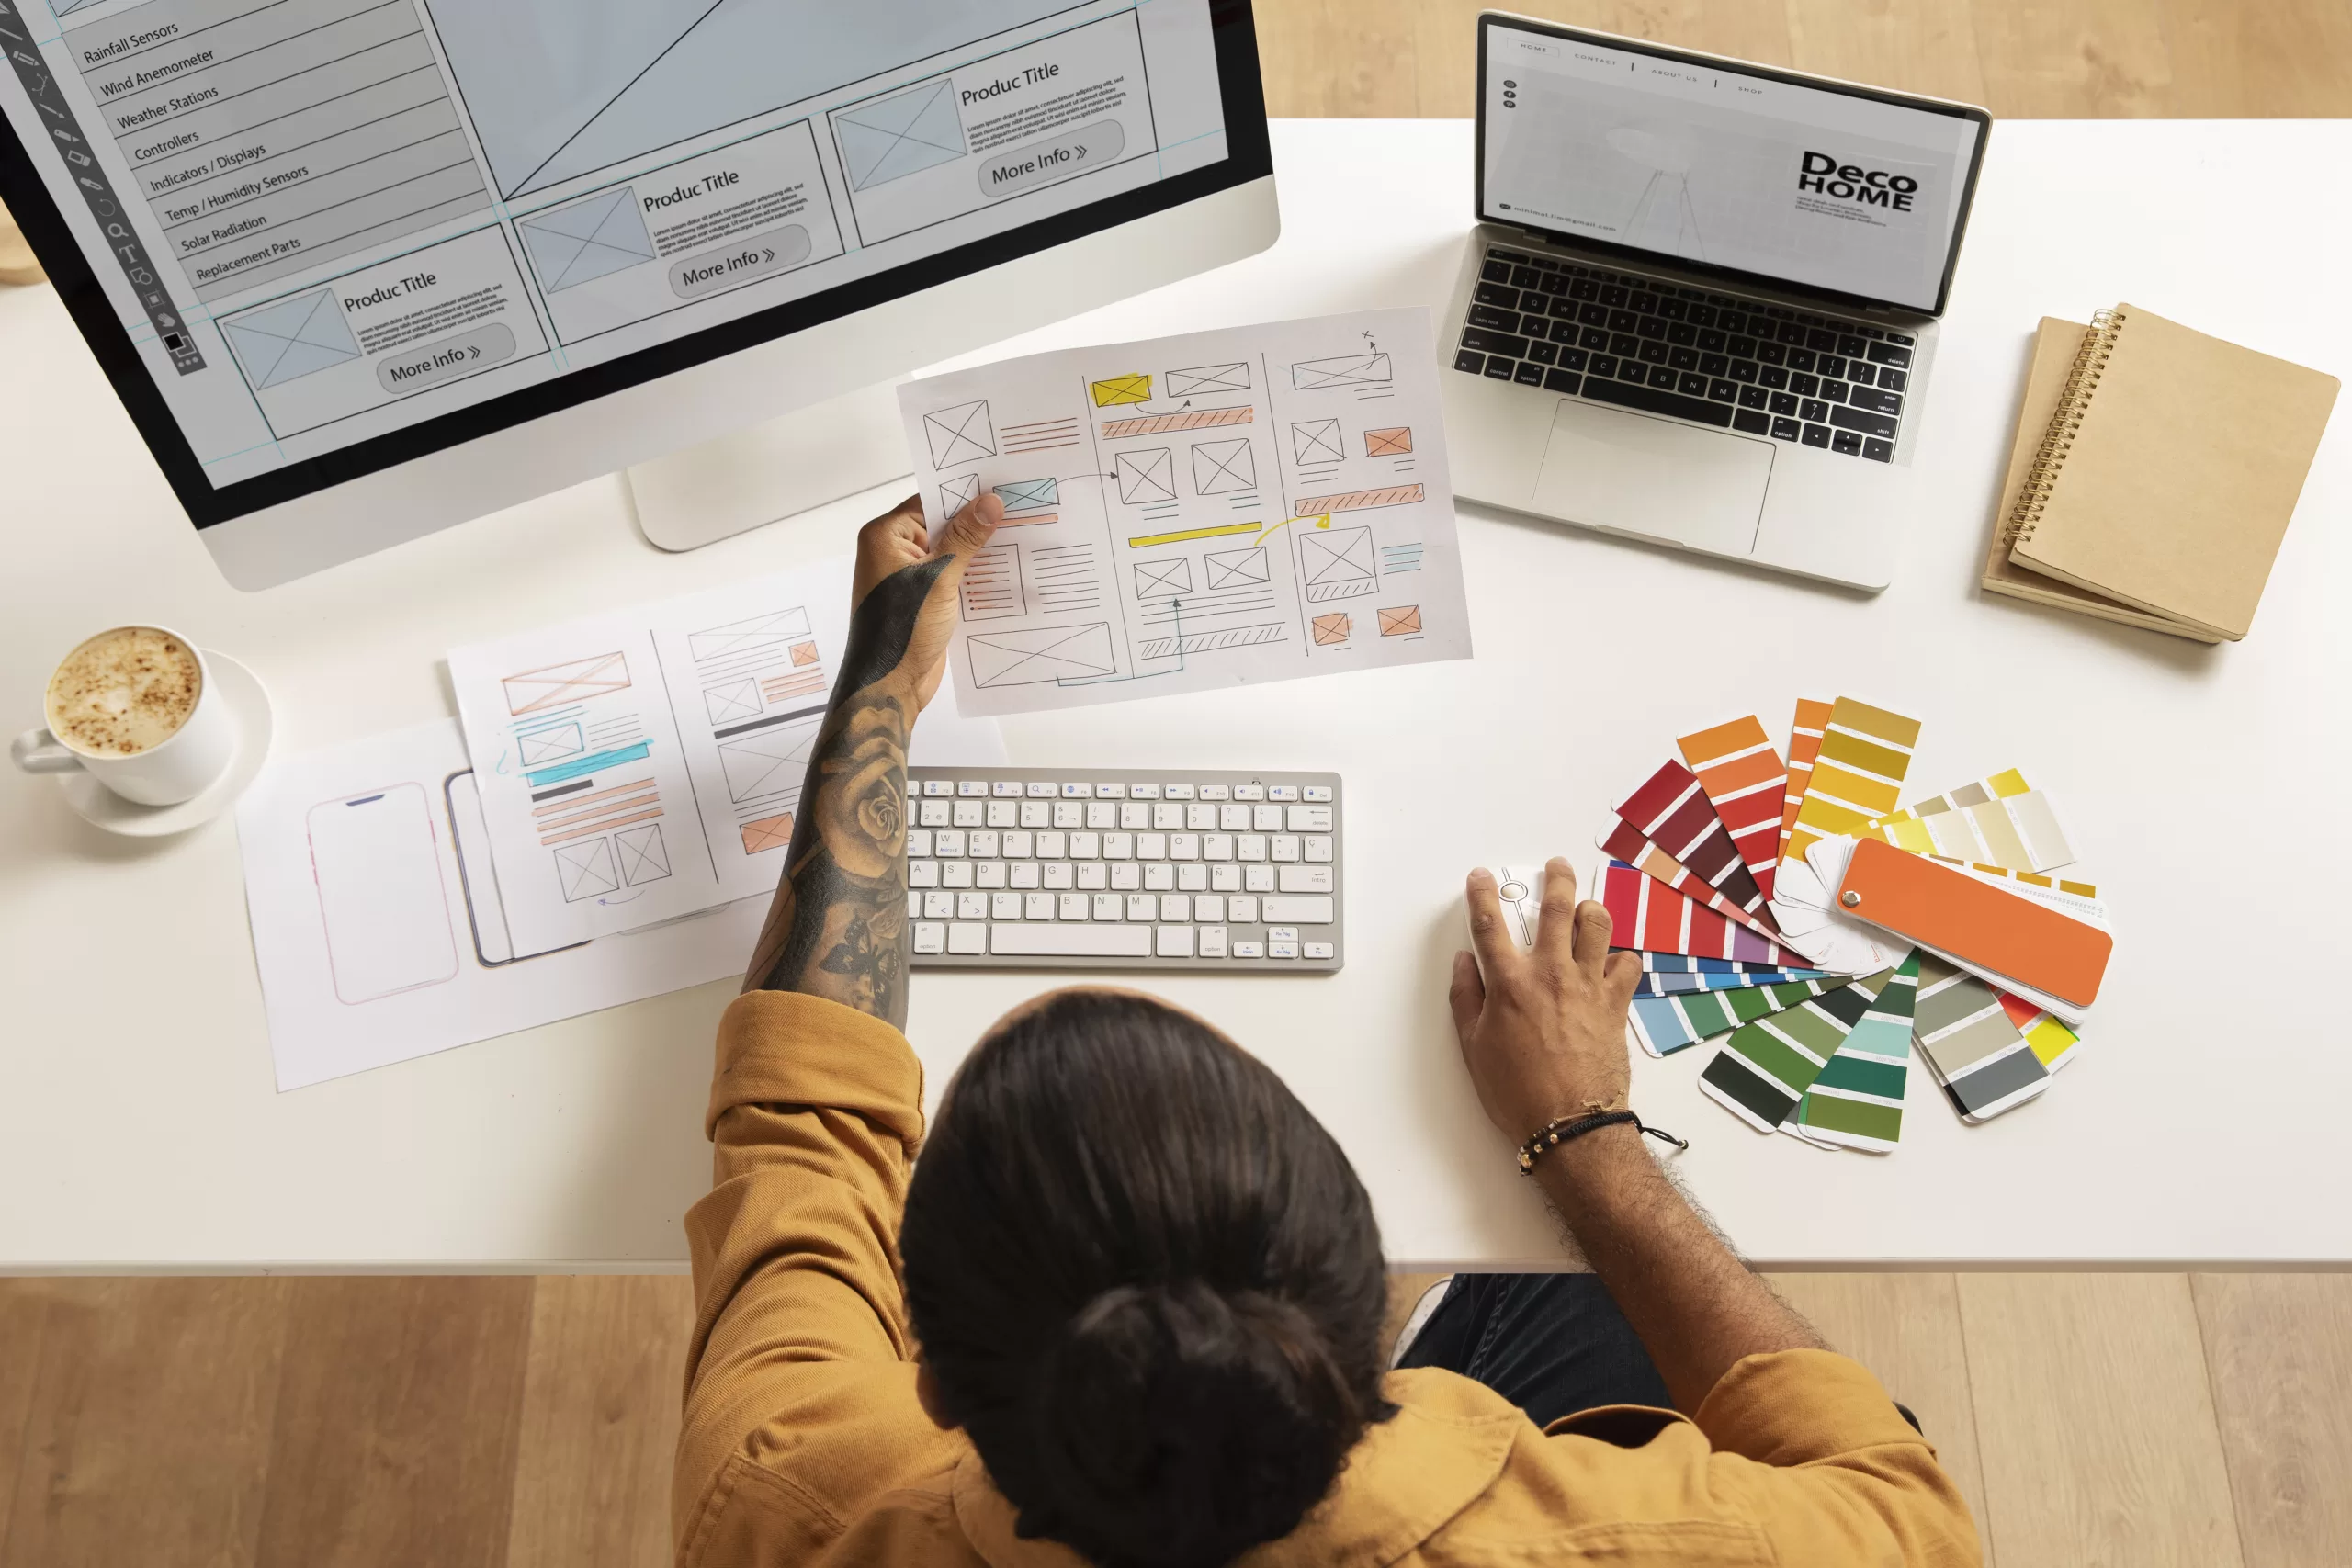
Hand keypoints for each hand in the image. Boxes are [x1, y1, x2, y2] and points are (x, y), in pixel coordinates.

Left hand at [850, 491, 1001, 709]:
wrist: (889, 684)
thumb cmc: (901, 630)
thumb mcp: (939, 579)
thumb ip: (965, 539)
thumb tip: (989, 502)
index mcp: (886, 536)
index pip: (930, 500)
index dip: (965, 494)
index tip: (1002, 485)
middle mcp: (894, 551)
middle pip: (942, 525)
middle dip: (978, 522)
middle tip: (1021, 508)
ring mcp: (909, 576)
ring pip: (951, 552)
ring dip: (980, 551)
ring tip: (1023, 536)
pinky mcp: (924, 598)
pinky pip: (953, 576)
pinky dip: (975, 574)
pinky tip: (1008, 570)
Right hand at [1449, 858, 1642, 1144]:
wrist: (1570, 1123)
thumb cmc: (1517, 1092)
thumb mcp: (1473, 1047)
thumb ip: (1466, 998)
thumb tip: (1464, 963)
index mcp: (1509, 983)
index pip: (1490, 924)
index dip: (1483, 894)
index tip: (1482, 877)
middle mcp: (1550, 974)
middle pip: (1555, 908)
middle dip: (1555, 879)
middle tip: (1556, 867)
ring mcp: (1587, 985)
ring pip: (1598, 925)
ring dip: (1592, 909)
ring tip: (1587, 907)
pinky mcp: (1615, 1003)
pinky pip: (1627, 964)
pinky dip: (1621, 958)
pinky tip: (1612, 963)